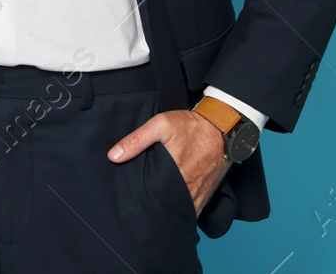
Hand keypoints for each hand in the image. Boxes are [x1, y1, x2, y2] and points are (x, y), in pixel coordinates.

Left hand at [107, 110, 229, 215]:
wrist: (222, 126)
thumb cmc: (191, 125)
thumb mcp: (161, 124)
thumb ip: (137, 140)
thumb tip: (113, 156)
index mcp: (174, 174)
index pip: (153, 198)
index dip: (142, 202)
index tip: (131, 201)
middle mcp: (189, 189)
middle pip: (166, 207)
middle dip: (154, 208)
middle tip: (141, 205)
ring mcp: (200, 193)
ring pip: (181, 211)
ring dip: (170, 210)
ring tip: (156, 208)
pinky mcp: (207, 193)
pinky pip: (194, 208)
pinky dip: (184, 209)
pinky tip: (173, 205)